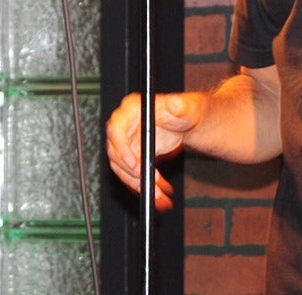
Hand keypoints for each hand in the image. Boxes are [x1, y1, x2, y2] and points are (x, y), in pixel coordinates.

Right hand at [104, 90, 204, 209]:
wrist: (186, 124)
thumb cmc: (185, 111)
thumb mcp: (186, 107)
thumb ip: (181, 106)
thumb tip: (175, 105)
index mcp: (131, 109)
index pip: (115, 130)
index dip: (122, 149)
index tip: (135, 165)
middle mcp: (123, 126)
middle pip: (115, 153)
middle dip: (132, 173)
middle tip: (151, 184)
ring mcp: (125, 143)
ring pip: (122, 169)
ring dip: (139, 185)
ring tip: (159, 195)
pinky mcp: (131, 157)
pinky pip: (131, 175)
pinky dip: (143, 187)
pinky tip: (158, 195)